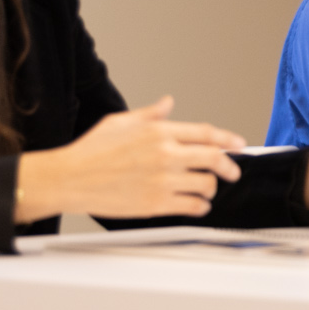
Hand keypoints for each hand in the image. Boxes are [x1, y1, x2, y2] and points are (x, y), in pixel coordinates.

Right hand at [16, 97, 244, 221]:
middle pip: (214, 158)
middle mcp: (164, 154)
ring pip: (206, 184)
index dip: (228, 138)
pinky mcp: (156, 203)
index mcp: (158, 132)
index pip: (206, 132)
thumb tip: (167, 103)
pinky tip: (198, 204)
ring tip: (208, 188)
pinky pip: (192, 206)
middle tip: (233, 171)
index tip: (239, 145)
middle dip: (230, 166)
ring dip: (212, 187)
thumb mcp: (120, 122)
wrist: (69, 179)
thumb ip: (149, 114)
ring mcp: (162, 180)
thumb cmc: (90, 151)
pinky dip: (201, 206)